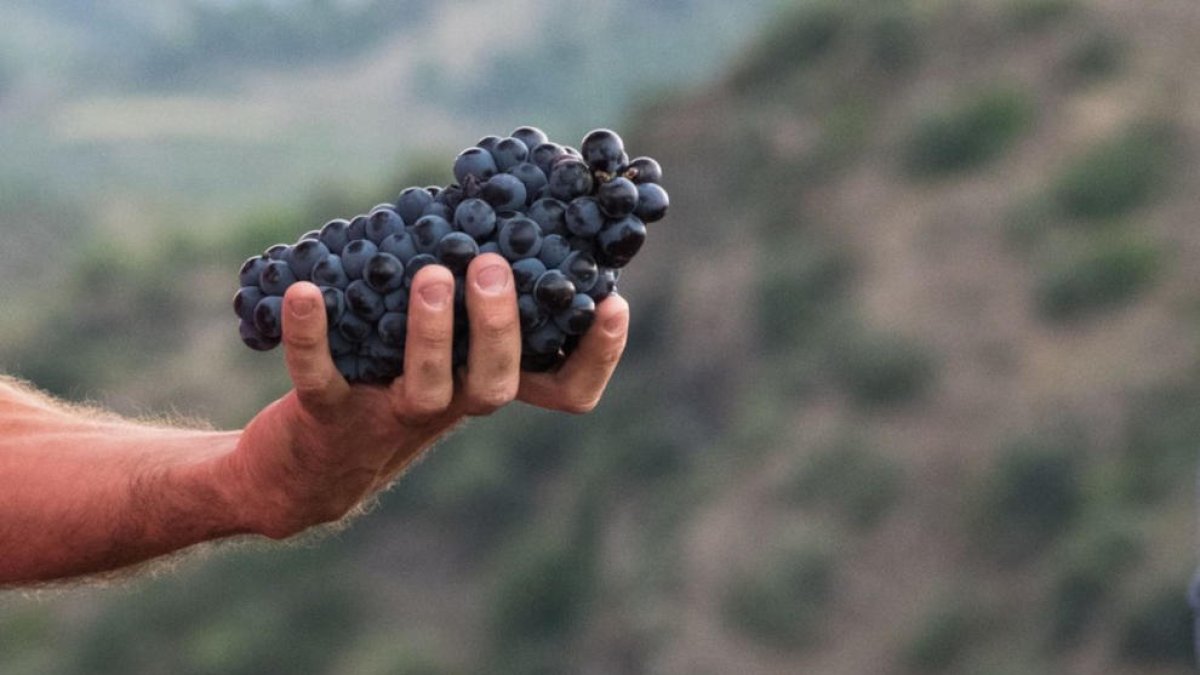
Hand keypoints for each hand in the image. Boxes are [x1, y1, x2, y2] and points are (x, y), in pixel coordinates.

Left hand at [225, 253, 629, 537]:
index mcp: (484, 382)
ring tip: (429, 275)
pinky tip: (305, 292)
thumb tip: (496, 203)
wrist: (307, 467)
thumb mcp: (436, 343)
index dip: (597, 357)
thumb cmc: (383, 377)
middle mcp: (451, 405)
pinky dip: (313, 336)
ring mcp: (392, 417)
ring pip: (428, 388)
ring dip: (431, 332)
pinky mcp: (328, 419)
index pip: (564, 391)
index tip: (612, 303)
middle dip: (499, 325)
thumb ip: (465, 295)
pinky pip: (322, 378)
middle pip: (495, 383)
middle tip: (490, 266)